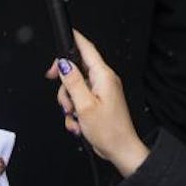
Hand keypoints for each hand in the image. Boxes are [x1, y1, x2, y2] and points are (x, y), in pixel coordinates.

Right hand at [46, 30, 148, 177]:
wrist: (121, 150)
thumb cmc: (110, 131)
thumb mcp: (85, 106)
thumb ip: (73, 83)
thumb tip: (63, 64)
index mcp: (103, 77)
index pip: (87, 49)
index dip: (74, 40)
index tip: (64, 35)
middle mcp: (103, 81)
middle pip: (75, 72)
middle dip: (65, 88)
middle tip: (65, 101)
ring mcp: (101, 92)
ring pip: (74, 89)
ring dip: (69, 104)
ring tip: (75, 117)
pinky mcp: (98, 103)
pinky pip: (79, 101)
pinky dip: (75, 113)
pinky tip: (79, 124)